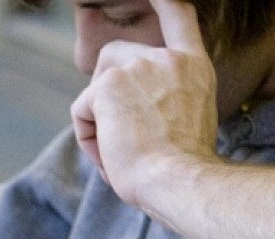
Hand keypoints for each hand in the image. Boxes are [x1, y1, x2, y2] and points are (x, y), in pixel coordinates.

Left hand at [71, 0, 218, 203]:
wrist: (182, 183)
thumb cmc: (185, 170)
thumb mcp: (188, 121)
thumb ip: (164, 99)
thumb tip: (127, 110)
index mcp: (193, 67)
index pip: (179, 17)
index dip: (163, 1)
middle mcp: (166, 59)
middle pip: (113, 56)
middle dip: (105, 91)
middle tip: (123, 135)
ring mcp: (136, 67)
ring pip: (95, 87)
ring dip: (99, 120)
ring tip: (122, 151)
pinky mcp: (107, 85)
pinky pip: (81, 111)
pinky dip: (88, 139)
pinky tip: (111, 156)